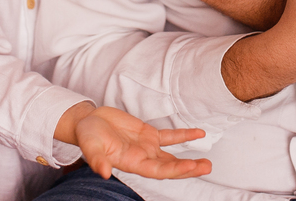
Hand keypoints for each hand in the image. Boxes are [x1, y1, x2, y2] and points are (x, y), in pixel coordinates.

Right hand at [75, 106, 211, 179]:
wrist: (89, 122)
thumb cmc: (88, 136)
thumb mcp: (90, 147)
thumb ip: (97, 160)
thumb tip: (104, 173)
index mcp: (132, 163)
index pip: (158, 170)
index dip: (174, 170)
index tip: (190, 166)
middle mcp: (143, 158)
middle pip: (170, 167)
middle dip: (188, 169)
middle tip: (206, 167)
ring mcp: (147, 147)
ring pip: (173, 156)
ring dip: (189, 159)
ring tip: (207, 162)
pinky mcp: (149, 134)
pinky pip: (170, 136)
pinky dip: (184, 135)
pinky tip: (199, 134)